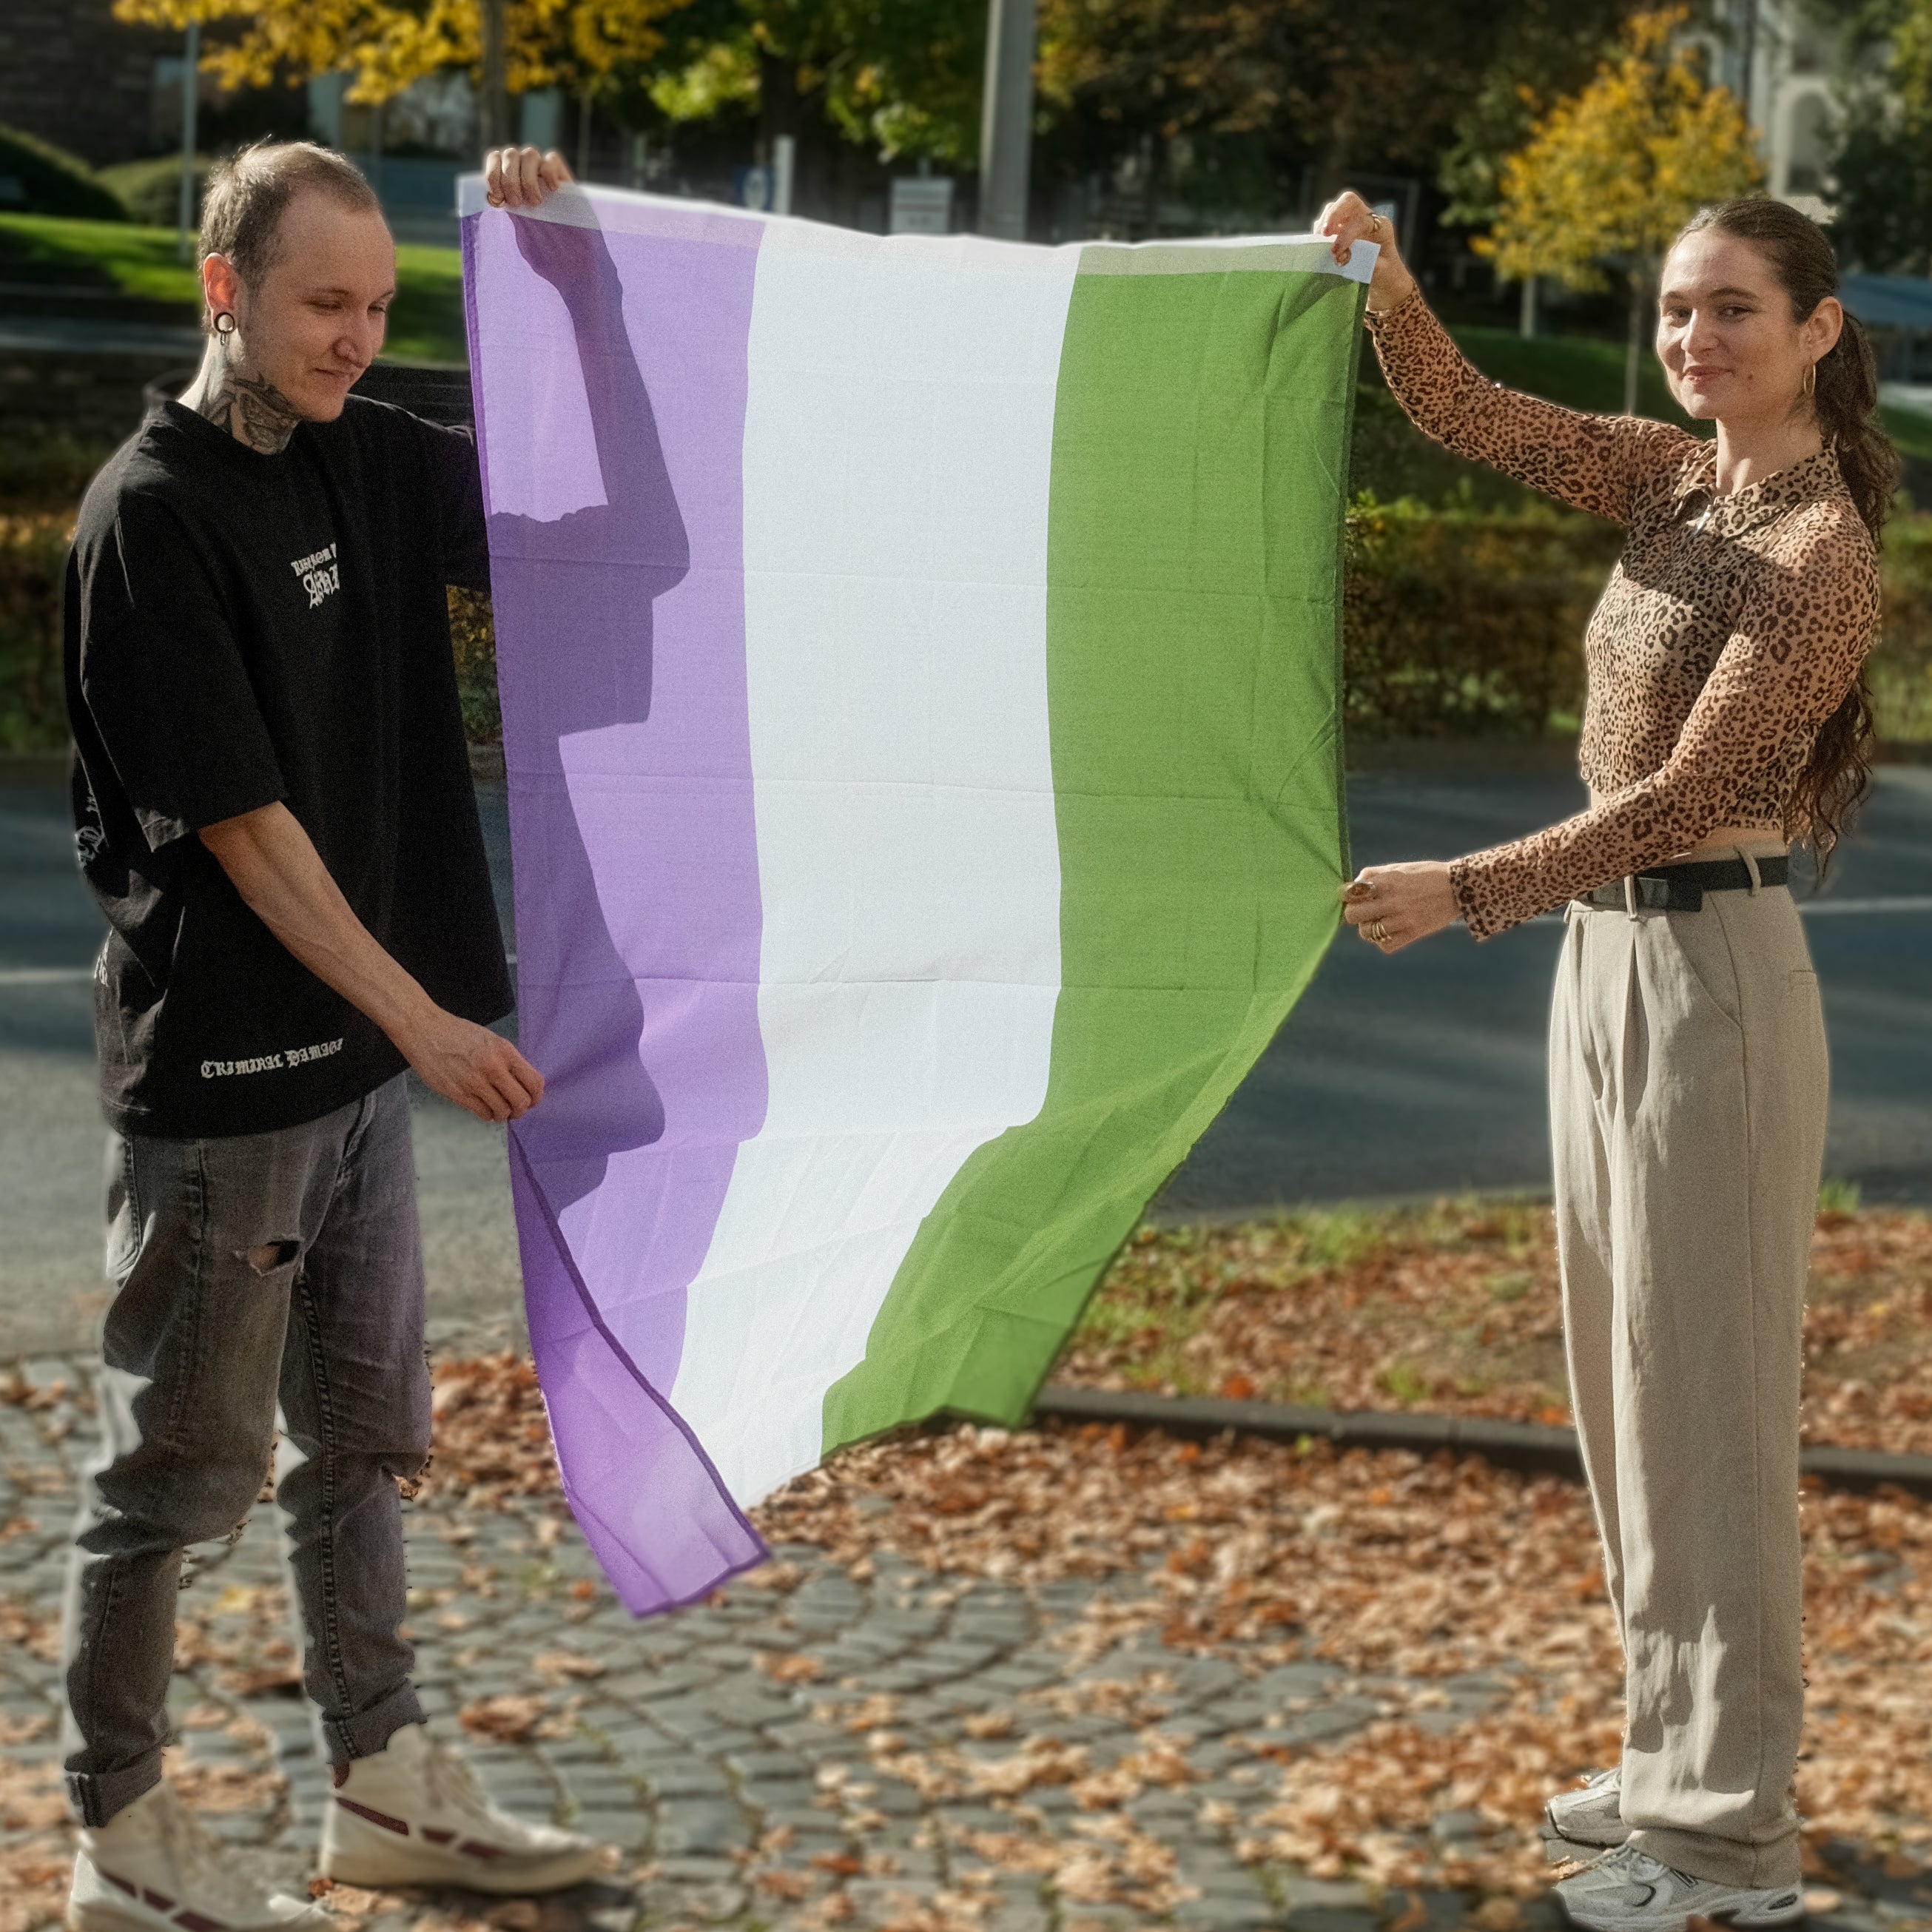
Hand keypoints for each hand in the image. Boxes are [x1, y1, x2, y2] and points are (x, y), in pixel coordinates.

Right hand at [398, 1006, 544, 1121]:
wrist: (424, 1030)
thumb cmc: (457, 1033)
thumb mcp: (491, 1040)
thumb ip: (507, 1061)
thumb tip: (522, 1084)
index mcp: (505, 1052)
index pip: (534, 1082)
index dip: (536, 1097)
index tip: (531, 1100)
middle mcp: (493, 1068)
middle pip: (521, 1101)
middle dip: (521, 1110)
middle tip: (515, 1109)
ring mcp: (475, 1082)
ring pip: (502, 1111)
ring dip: (503, 1114)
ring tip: (498, 1109)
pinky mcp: (458, 1093)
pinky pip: (483, 1113)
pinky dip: (487, 1115)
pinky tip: (483, 1108)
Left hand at [485, 146, 572, 209]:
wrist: (554, 216)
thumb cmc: (527, 214)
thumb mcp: (509, 208)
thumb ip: (499, 199)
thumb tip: (494, 201)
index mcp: (504, 163)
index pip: (494, 157)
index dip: (493, 177)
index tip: (499, 198)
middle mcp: (519, 157)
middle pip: (511, 155)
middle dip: (511, 182)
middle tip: (516, 203)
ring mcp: (537, 158)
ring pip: (530, 155)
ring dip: (529, 180)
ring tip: (535, 201)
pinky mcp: (555, 163)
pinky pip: (551, 160)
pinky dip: (550, 175)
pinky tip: (552, 189)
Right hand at [1315, 190, 1416, 314]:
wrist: (1384, 280)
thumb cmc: (1386, 276)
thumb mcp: (1383, 273)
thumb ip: (1369, 264)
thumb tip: (1350, 259)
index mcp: (1381, 227)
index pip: (1361, 220)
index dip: (1346, 234)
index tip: (1336, 254)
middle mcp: (1367, 218)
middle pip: (1349, 201)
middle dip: (1333, 215)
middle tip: (1323, 235)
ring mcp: (1352, 222)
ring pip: (1335, 207)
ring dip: (1324, 222)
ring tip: (1318, 241)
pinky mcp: (1340, 229)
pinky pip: (1326, 221)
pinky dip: (1319, 229)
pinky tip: (1317, 243)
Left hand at [1339, 861, 1459, 953]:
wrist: (1458, 888)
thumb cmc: (1425, 875)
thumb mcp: (1399, 867)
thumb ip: (1374, 874)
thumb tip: (1353, 884)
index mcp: (1387, 882)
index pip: (1350, 893)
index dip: (1348, 895)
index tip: (1353, 896)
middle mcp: (1392, 901)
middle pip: (1352, 915)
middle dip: (1354, 913)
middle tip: (1364, 911)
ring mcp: (1402, 920)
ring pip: (1366, 933)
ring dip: (1368, 928)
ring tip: (1377, 922)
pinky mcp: (1412, 933)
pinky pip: (1385, 946)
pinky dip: (1383, 941)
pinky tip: (1389, 932)